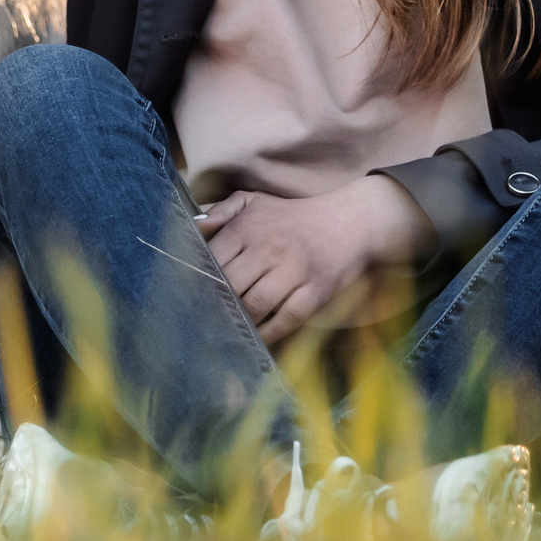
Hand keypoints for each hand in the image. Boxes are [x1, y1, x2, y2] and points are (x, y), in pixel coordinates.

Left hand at [195, 175, 434, 345]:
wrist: (348, 222)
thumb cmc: (292, 217)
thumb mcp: (255, 202)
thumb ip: (223, 212)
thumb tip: (195, 229)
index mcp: (249, 227)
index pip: (213, 258)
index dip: (200, 279)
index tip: (192, 295)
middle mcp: (269, 248)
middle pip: (231, 285)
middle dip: (217, 304)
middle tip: (207, 319)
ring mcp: (294, 271)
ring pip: (255, 305)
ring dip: (241, 321)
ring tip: (232, 329)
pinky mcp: (315, 291)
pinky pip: (287, 319)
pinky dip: (269, 333)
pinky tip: (259, 338)